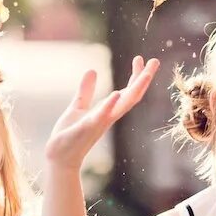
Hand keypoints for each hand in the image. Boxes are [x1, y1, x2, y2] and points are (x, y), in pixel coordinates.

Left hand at [44, 55, 159, 169]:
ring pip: (124, 105)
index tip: (140, 58)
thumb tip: (92, 71)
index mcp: (108, 110)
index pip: (127, 91)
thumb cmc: (69, 134)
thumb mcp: (78, 106)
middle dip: (144, 79)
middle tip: (155, 61)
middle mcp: (109, 116)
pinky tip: (116, 93)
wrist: (60, 157)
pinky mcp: (88, 127)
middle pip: (133, 95)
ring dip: (135, 89)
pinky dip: (110, 105)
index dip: (135, 75)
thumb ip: (86, 90)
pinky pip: (102, 116)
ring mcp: (101, 122)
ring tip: (146, 73)